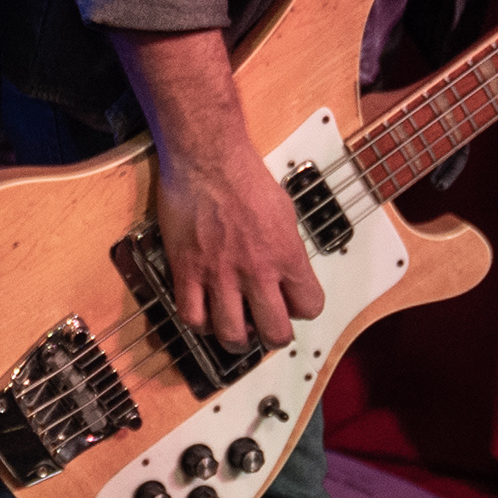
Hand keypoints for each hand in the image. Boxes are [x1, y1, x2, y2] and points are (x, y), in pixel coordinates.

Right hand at [116, 28, 318, 355]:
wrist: (207, 158)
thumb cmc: (245, 177)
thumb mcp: (285, 213)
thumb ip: (286, 249)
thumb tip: (284, 270)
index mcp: (288, 256)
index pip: (310, 307)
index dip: (301, 310)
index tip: (291, 304)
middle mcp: (257, 271)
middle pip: (275, 333)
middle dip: (272, 336)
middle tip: (263, 326)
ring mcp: (220, 274)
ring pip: (231, 335)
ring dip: (235, 338)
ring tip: (232, 327)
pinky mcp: (187, 270)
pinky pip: (191, 317)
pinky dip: (199, 324)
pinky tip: (202, 314)